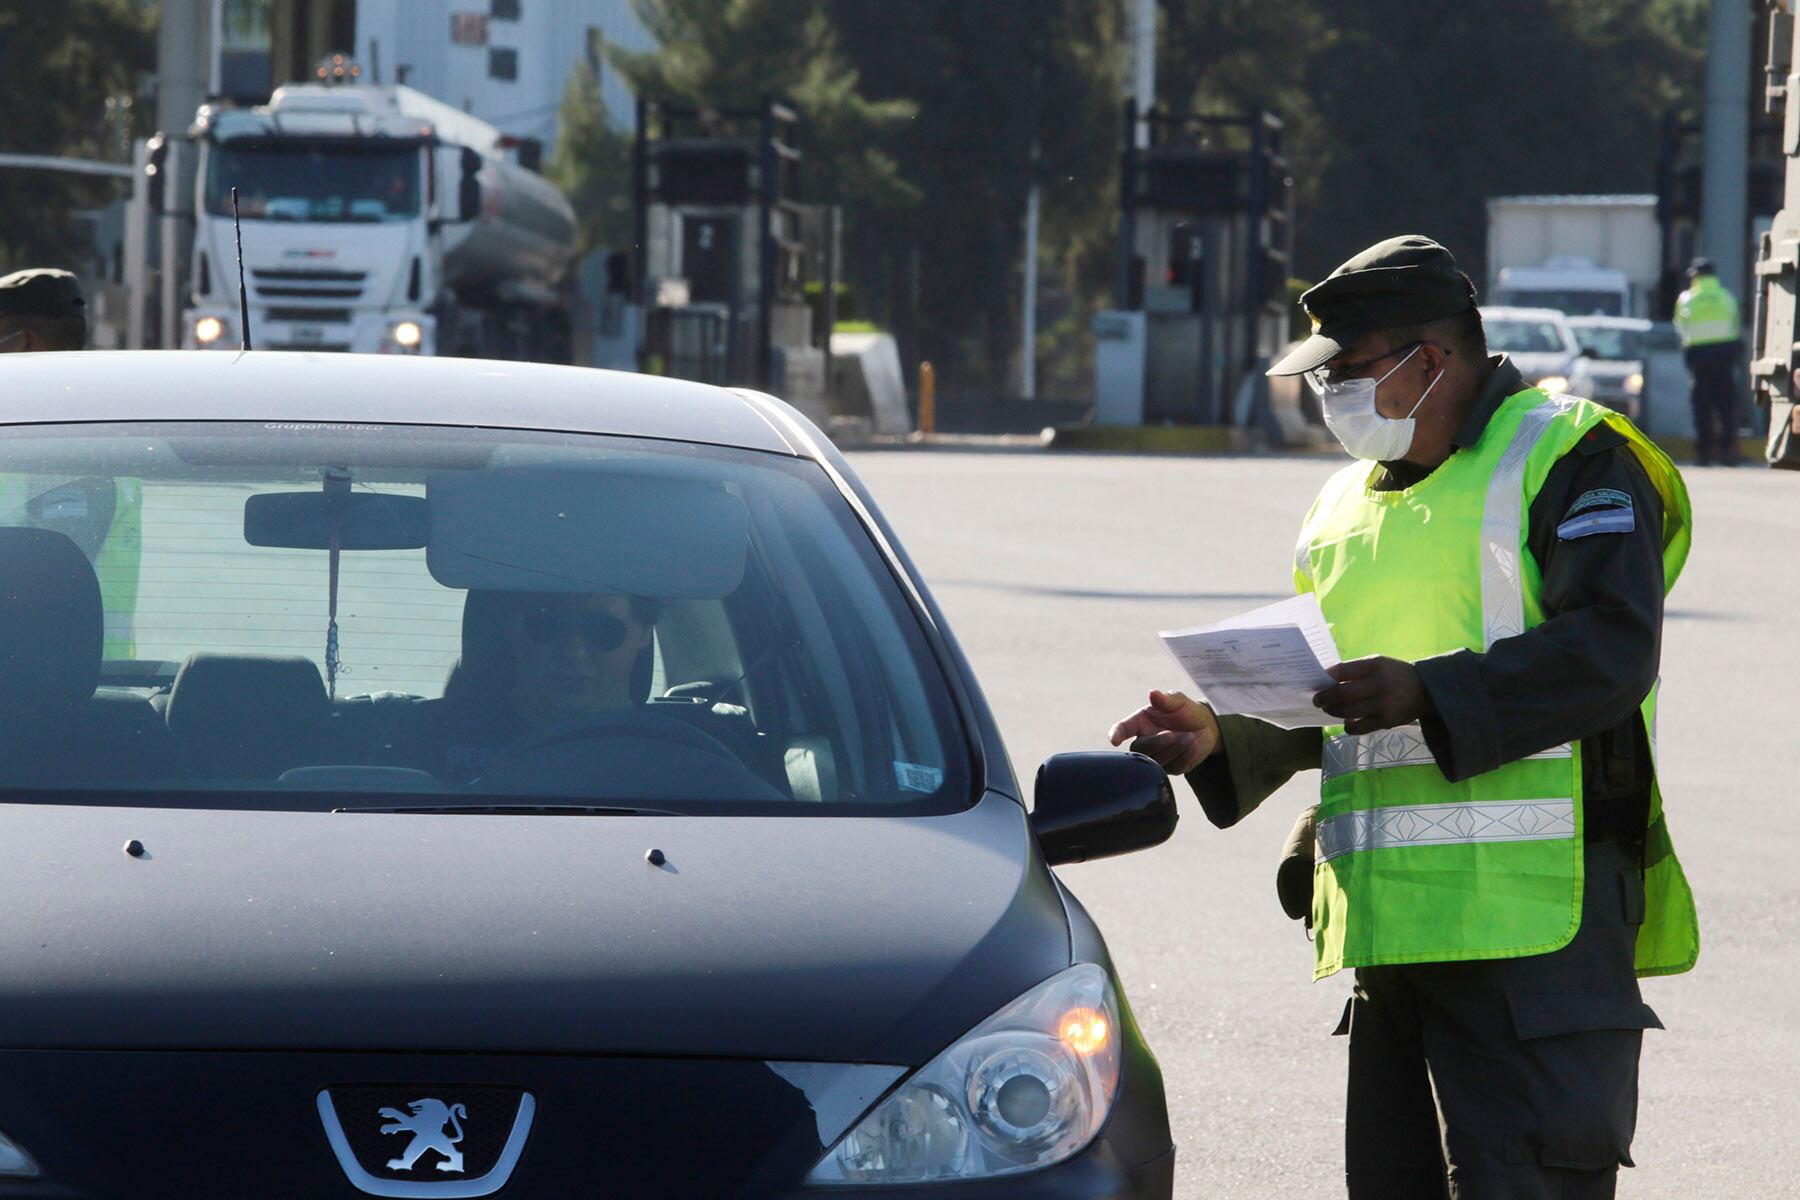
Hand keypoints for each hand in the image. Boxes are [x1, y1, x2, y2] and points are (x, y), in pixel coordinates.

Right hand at [1107, 689, 1220, 774]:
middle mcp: (1144, 741)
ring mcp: (1157, 756)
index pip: (1123, 729)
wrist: (1206, 727)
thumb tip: (1153, 693)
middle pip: (1139, 749)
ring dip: (1174, 749)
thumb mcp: (1179, 701)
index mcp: (1139, 722)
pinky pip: (1174, 767)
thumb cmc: (1186, 711)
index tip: (1114, 740)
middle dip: (1155, 743)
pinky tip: (1193, 744)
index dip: (1117, 734)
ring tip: (1190, 737)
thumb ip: (1166, 699)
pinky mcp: (1171, 768)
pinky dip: (1185, 755)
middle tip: (1172, 734)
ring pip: (1157, 761)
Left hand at [1312, 657, 1428, 734]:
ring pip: (1348, 712)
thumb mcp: (1379, 663)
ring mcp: (1382, 705)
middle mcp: (1379, 685)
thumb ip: (1357, 669)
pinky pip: (1360, 728)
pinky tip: (1346, 722)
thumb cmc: (1395, 674)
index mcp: (1375, 666)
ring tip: (1329, 709)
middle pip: (1343, 694)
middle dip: (1325, 698)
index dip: (1328, 676)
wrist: (1426, 690)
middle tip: (1317, 700)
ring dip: (1333, 711)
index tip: (1319, 680)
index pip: (1343, 670)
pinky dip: (1349, 726)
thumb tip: (1329, 679)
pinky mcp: (1386, 722)